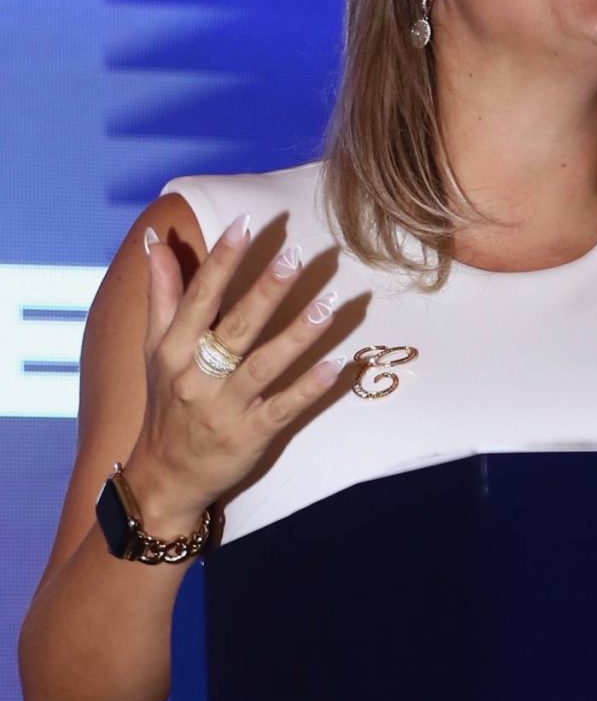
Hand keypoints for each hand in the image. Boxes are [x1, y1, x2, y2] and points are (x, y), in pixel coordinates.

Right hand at [125, 215, 349, 532]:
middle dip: (266, 291)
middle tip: (297, 256)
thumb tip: (155, 242)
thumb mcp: (155, 349)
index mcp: (173, 350)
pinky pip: (284, 408)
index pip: (200, 297)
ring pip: (264, 365)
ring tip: (329, 303)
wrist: (166, 476)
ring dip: (298, 334)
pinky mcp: (250, 436)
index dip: (222, 260)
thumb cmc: (166, 402)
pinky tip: (337, 366)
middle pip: (235, 327)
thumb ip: (162, 295)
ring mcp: (225, 408)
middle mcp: (197, 377)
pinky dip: (309, 388)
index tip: (246, 224)